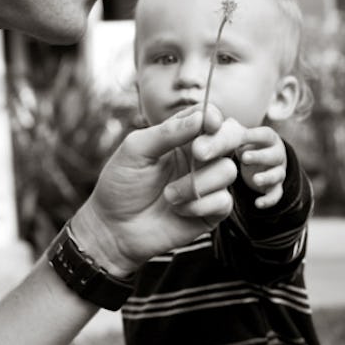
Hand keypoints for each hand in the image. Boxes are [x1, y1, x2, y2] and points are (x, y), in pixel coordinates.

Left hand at [70, 105, 242, 276]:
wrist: (114, 227)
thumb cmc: (120, 184)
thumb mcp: (136, 150)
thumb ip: (166, 133)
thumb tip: (200, 117)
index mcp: (180, 137)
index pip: (208, 116)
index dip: (212, 117)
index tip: (208, 123)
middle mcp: (198, 157)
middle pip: (231, 136)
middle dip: (220, 142)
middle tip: (198, 153)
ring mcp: (207, 183)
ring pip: (228, 171)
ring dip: (196, 184)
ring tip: (168, 195)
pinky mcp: (211, 210)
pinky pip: (223, 201)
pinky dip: (199, 205)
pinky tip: (178, 210)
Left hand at [235, 125, 287, 208]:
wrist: (260, 162)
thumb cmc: (246, 144)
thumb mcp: (240, 137)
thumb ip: (229, 131)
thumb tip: (212, 123)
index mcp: (267, 139)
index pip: (264, 135)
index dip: (253, 136)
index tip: (240, 138)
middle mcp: (276, 154)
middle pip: (274, 155)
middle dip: (260, 156)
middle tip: (244, 157)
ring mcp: (277, 171)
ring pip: (277, 175)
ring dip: (267, 177)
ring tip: (255, 180)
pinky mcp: (275, 187)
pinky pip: (275, 194)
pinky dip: (268, 200)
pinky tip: (258, 204)